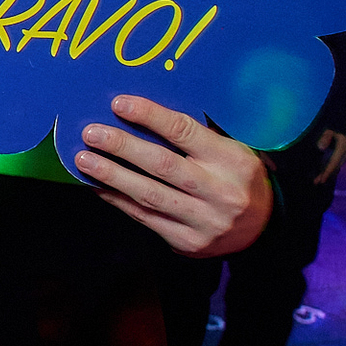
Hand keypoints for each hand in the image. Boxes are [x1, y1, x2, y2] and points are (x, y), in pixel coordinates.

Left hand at [76, 94, 272, 257]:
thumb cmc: (236, 177)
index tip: (118, 104)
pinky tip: (96, 185)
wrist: (262, 229)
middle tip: (91, 133)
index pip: (186, 132)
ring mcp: (204, 220)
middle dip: (122, 147)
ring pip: (149, 195)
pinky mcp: (187, 241)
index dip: (150, 116)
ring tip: (83, 159)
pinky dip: (117, 199)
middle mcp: (220, 191)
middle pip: (163, 165)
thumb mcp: (233, 150)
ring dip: (112, 175)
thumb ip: (197, 134)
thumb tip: (142, 112)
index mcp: (233, 160)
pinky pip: (145, 217)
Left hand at [312, 128, 345, 185]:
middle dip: (327, 174)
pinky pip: (339, 159)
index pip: (334, 162)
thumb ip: (325, 137)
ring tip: (319, 178)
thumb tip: (320, 148)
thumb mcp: (331, 127)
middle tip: (316, 182)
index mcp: (344, 146)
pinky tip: (325, 169)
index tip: (321, 180)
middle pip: (336, 165)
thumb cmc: (341, 121)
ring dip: (329, 170)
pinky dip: (332, 165)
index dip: (327, 172)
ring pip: (338, 163)